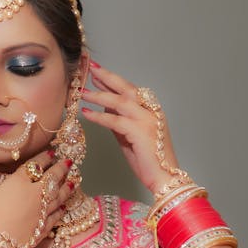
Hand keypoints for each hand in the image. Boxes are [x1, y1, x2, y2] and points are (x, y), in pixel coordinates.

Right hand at [0, 151, 73, 247]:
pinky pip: (55, 216)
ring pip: (58, 197)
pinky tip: (64, 207)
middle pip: (52, 178)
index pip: (35, 166)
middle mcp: (34, 195)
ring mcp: (41, 212)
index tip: (51, 153)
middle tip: (69, 162)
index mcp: (18, 182)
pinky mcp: (43, 228)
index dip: (44, 158)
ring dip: (66, 188)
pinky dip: (60, 211)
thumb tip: (2, 193)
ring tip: (74, 181)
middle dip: (62, 169)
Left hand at [81, 64, 180, 194]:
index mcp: (151, 111)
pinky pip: (115, 120)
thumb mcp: (130, 139)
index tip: (97, 74)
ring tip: (82, 92)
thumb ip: (120, 123)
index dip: (113, 81)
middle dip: (107, 77)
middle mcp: (151, 112)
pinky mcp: (140, 131)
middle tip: (90, 69)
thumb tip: (106, 110)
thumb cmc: (149, 163)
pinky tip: (87, 113)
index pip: (130, 91)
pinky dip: (99, 116)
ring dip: (99, 95)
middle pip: (126, 88)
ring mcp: (147, 120)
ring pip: (120, 101)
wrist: (164, 179)